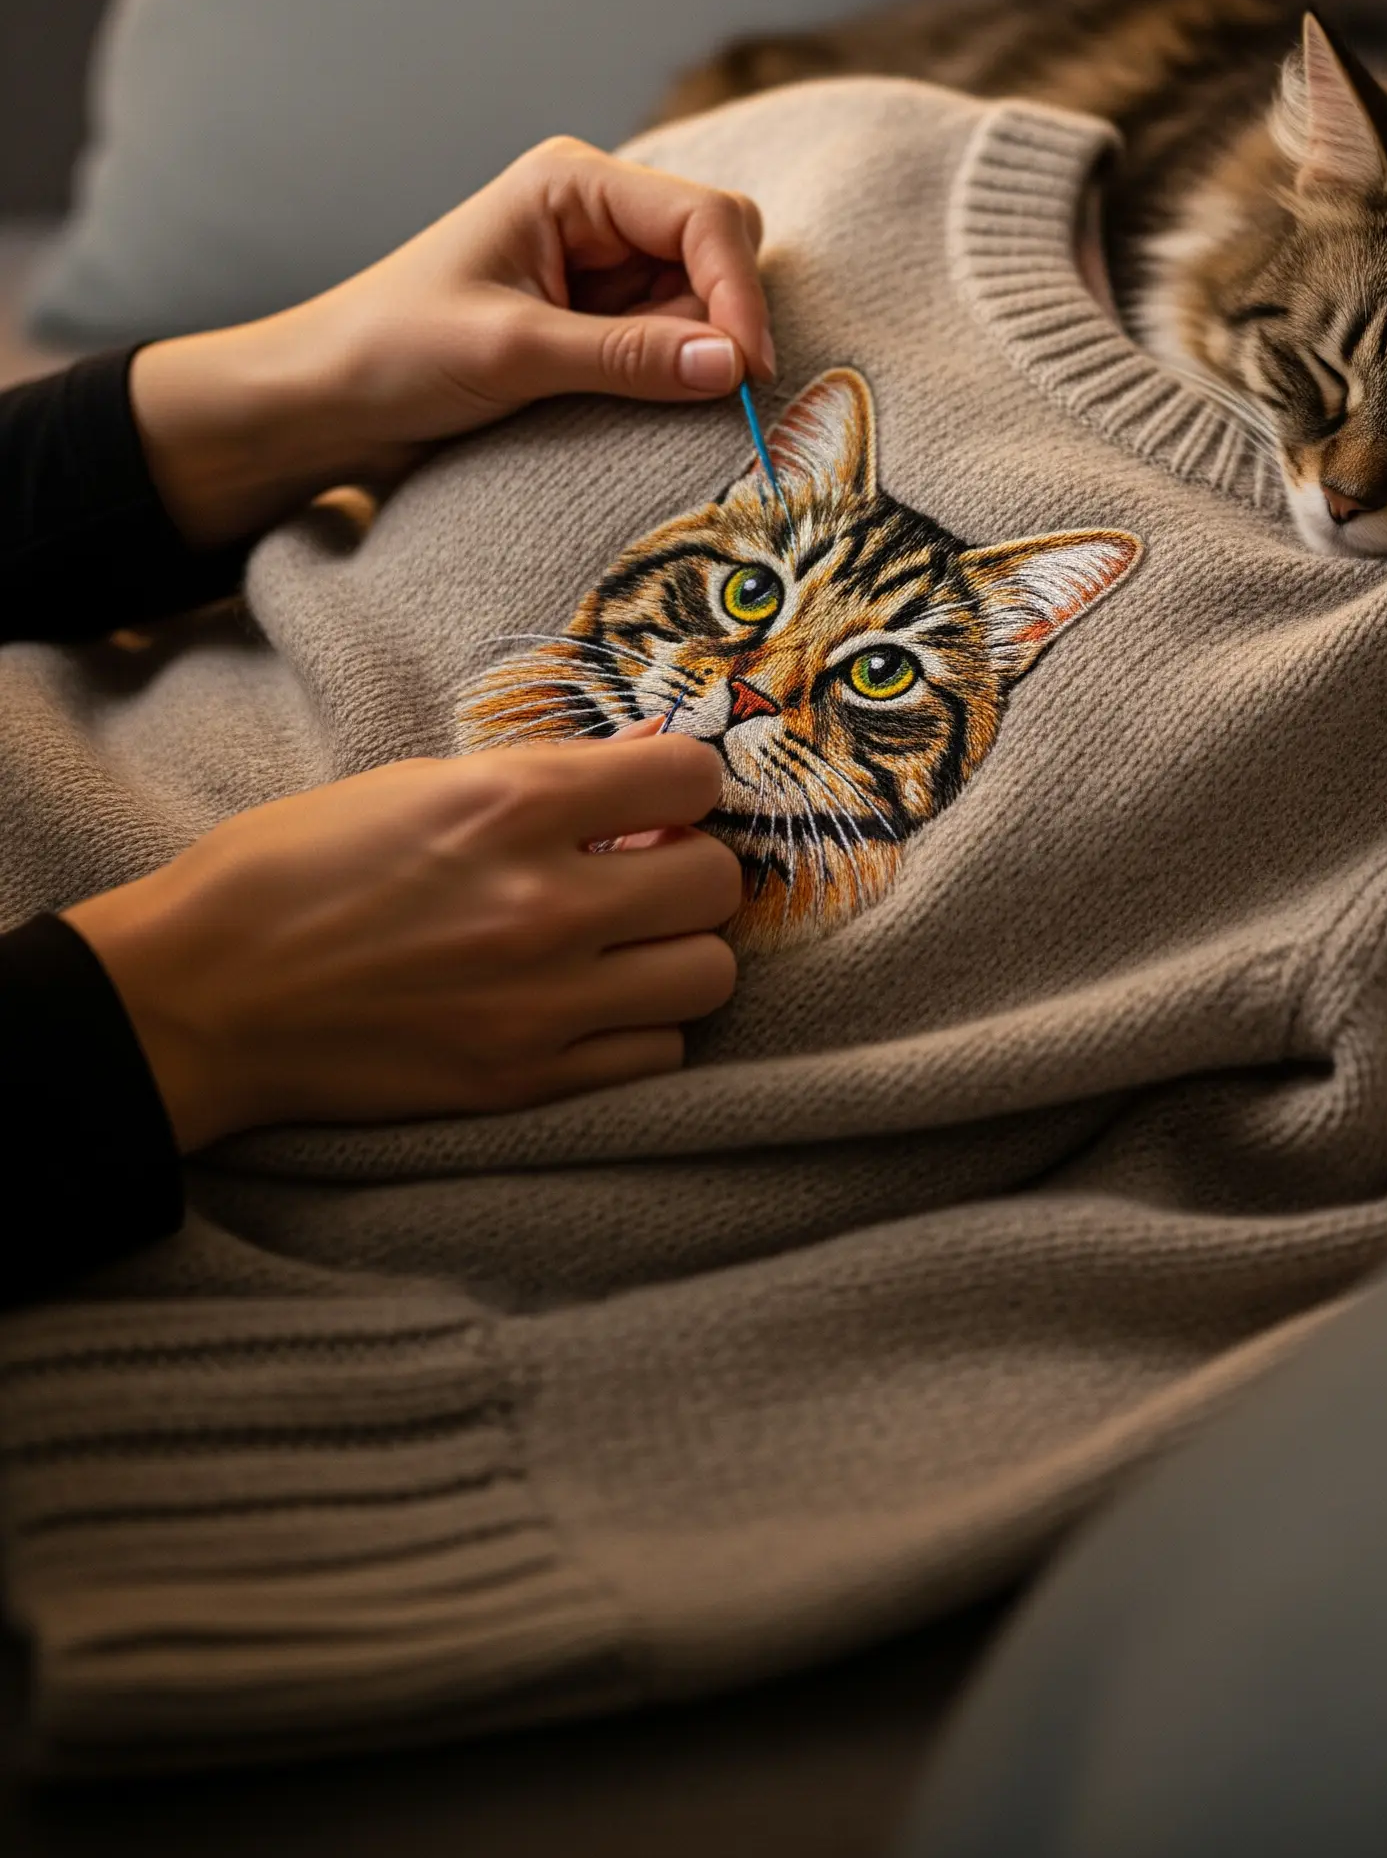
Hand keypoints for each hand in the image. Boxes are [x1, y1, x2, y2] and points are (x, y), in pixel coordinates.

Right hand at [62, 733, 738, 1150]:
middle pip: (716, 881)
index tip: (654, 802)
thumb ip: (540, 782)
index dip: (680, 786)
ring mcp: (541, 1002)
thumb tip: (644, 775)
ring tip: (623, 947)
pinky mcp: (524, 1082)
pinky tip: (592, 1007)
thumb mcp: (415, 783)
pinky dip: (640, 1029)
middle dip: (686, 870)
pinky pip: (658, 1054)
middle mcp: (544, 902)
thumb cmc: (291, 871)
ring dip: (676, 954)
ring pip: (709, 975)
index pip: (689, 779)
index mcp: (511, 804)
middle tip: (640, 875)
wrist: (198, 996)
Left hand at [130, 134, 774, 546]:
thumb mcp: (513, 354)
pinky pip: (672, 335)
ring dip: (697, 350)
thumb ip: (630, 356)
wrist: (323, 400)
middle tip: (705, 392)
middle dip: (723, 317)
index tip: (749, 373)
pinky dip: (676, 370)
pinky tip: (644, 404)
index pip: (703, 218)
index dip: (738, 292)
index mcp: (572, 183)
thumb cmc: (392, 354)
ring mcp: (600, 264)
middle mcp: (596, 211)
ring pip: (704, 298)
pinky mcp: (597, 316)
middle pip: (717, 247)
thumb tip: (736, 365)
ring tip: (642, 402)